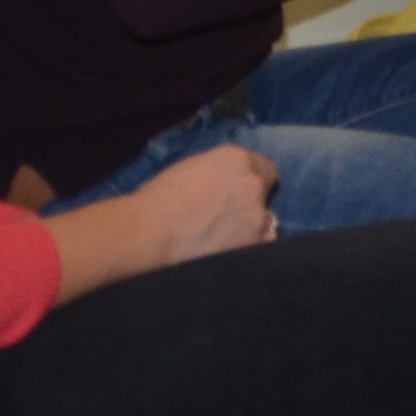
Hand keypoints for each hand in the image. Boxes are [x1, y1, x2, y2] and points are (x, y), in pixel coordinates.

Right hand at [48, 145, 275, 301]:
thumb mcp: (192, 169)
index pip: (265, 169)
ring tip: (224, 242)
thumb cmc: (157, 199)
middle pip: (264, 195)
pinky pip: (262, 248)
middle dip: (249, 205)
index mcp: (237, 159)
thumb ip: (218, 173)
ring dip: (251, 230)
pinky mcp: (254, 246)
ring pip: (266, 224)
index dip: (252, 183)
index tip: (239, 195)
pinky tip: (231, 257)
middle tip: (226, 220)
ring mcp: (257, 217)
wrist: (149, 233)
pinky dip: (250, 252)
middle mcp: (253, 184)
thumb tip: (224, 185)